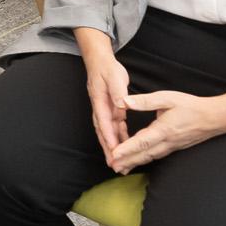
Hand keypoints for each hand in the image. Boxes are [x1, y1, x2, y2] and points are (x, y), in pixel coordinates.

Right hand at [81, 42, 131, 163]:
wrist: (100, 61)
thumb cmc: (107, 68)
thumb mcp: (114, 77)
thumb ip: (118, 92)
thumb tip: (121, 105)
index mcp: (100, 101)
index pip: (104, 122)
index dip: (108, 136)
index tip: (114, 150)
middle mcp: (100, 108)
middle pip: (103, 131)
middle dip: (108, 148)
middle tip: (114, 164)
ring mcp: (105, 109)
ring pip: (108, 131)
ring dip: (112, 145)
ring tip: (119, 161)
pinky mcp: (111, 108)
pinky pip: (114, 125)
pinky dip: (118, 136)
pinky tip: (125, 143)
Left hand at [110, 89, 225, 172]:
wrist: (215, 118)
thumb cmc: (191, 106)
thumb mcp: (167, 98)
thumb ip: (145, 101)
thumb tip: (124, 101)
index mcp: (163, 129)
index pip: (142, 141)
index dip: (127, 149)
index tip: (114, 154)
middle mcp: (167, 141)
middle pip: (144, 154)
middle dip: (128, 161)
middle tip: (112, 167)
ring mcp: (172, 146)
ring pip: (150, 157)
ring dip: (135, 163)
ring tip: (121, 168)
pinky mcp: (175, 147)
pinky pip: (157, 156)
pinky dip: (145, 160)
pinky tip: (138, 161)